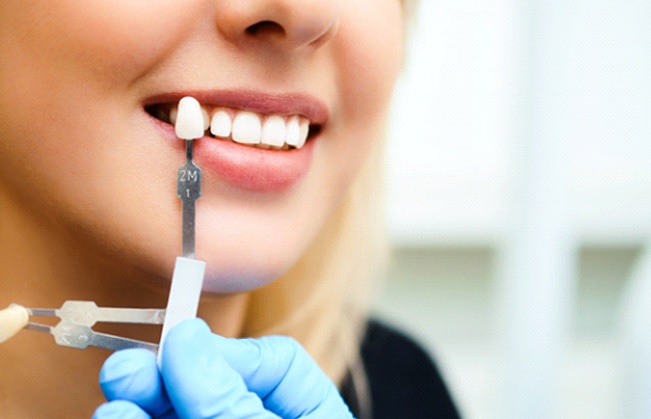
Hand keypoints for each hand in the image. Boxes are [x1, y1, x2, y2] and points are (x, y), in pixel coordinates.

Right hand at [93, 318, 353, 417]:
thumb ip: (227, 398)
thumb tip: (188, 337)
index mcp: (311, 416)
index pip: (277, 364)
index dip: (229, 350)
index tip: (183, 346)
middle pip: (216, 387)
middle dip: (169, 374)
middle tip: (127, 369)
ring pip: (181, 412)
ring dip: (145, 401)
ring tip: (116, 394)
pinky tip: (118, 416)